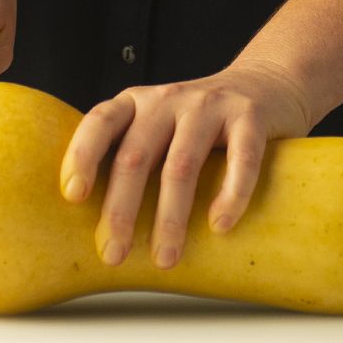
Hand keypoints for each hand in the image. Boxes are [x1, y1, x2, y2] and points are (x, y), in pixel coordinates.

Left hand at [59, 60, 313, 268]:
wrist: (269, 83)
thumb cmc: (201, 124)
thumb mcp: (159, 126)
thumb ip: (132, 155)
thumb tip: (93, 224)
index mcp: (137, 103)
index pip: (100, 122)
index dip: (82, 156)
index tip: (73, 196)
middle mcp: (168, 99)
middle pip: (136, 156)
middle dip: (121, 210)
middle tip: (114, 255)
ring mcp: (209, 105)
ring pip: (181, 165)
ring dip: (171, 217)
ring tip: (166, 258)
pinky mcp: (250, 117)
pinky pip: (239, 159)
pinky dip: (230, 195)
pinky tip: (220, 225)